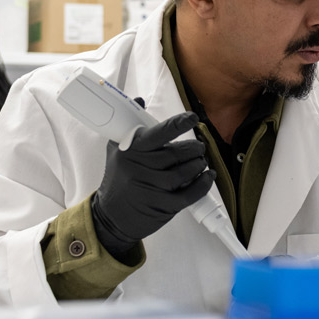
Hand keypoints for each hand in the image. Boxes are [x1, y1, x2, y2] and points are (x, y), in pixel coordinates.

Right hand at [91, 111, 215, 258]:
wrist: (110, 217)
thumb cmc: (117, 180)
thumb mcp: (116, 150)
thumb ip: (130, 125)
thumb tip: (138, 100)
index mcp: (131, 151)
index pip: (160, 133)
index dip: (179, 124)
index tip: (192, 117)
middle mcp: (142, 168)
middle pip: (179, 152)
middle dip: (194, 148)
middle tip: (198, 147)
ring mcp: (154, 188)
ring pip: (187, 171)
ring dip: (199, 164)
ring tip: (200, 161)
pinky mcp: (164, 205)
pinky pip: (191, 192)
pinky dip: (204, 183)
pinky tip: (207, 176)